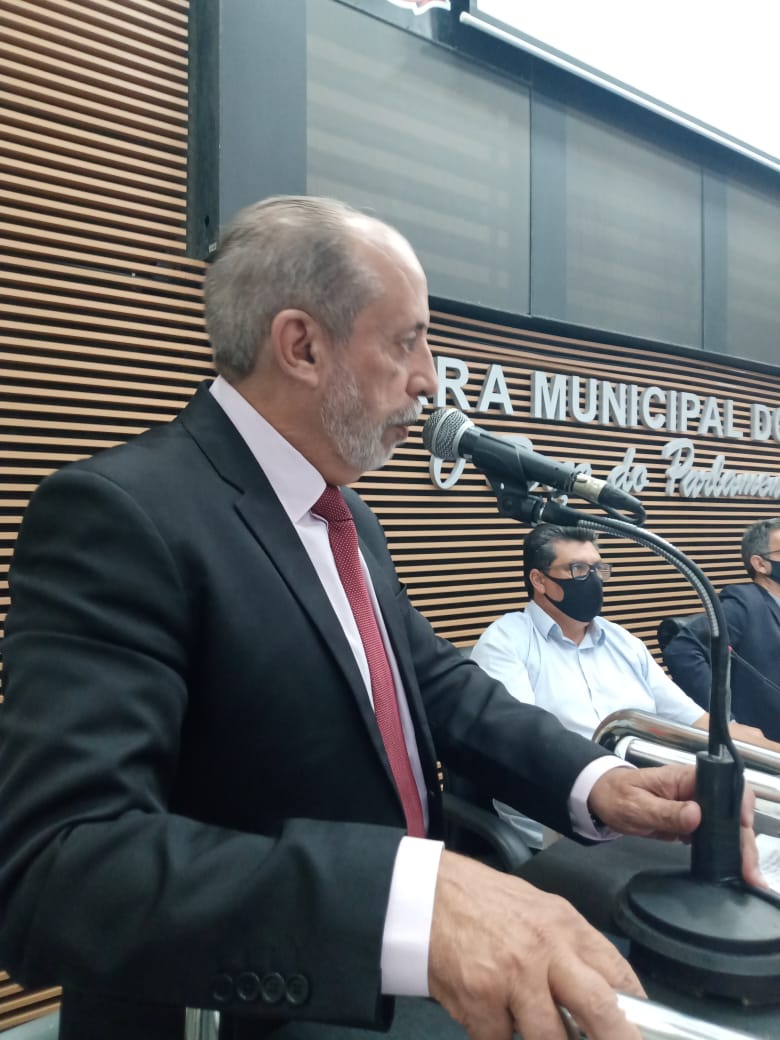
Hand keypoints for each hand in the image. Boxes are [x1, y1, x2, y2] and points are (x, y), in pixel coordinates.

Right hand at [428, 850, 643, 1039]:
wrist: (426, 893)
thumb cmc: (486, 903)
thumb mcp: (539, 911)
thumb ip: (571, 949)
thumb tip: (608, 999)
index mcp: (566, 926)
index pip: (619, 976)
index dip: (638, 1017)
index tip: (638, 1037)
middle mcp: (546, 951)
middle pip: (601, 1013)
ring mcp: (513, 978)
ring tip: (528, 1023)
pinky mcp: (479, 1001)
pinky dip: (496, 1036)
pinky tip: (487, 1017)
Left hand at [587, 763, 762, 887]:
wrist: (598, 800)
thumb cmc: (615, 795)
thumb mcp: (637, 805)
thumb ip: (666, 811)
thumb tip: (697, 815)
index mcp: (685, 779)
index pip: (724, 785)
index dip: (739, 805)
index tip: (742, 828)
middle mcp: (695, 793)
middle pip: (730, 812)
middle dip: (743, 839)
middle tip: (750, 870)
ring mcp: (693, 809)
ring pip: (725, 828)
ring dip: (737, 850)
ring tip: (748, 877)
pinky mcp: (688, 825)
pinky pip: (711, 837)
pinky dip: (722, 853)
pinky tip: (730, 871)